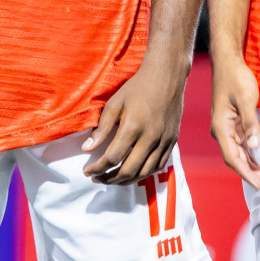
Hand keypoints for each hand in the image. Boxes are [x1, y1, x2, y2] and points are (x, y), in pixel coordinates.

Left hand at [82, 59, 188, 183]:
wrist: (166, 79)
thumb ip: (101, 128)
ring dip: (127, 181)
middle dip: (110, 179)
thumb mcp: (114, 104)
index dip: (98, 168)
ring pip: (145, 172)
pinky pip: (159, 166)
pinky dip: (144, 173)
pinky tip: (133, 172)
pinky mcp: (172, 142)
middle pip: (129, 170)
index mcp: (133, 128)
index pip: (112, 158)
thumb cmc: (136, 89)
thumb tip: (87, 149)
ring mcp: (164, 142)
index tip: (87, 171)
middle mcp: (150, 138)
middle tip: (97, 179)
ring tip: (112, 179)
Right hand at [210, 54, 259, 191]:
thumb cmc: (235, 79)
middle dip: (253, 175)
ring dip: (254, 168)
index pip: (232, 157)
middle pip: (237, 159)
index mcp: (220, 127)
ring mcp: (227, 129)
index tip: (259, 185)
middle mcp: (222, 131)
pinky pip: (243, 146)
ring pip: (241, 154)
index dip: (245, 173)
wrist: (228, 63)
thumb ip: (250, 124)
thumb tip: (254, 147)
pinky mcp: (233, 125)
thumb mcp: (245, 100)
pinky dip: (252, 157)